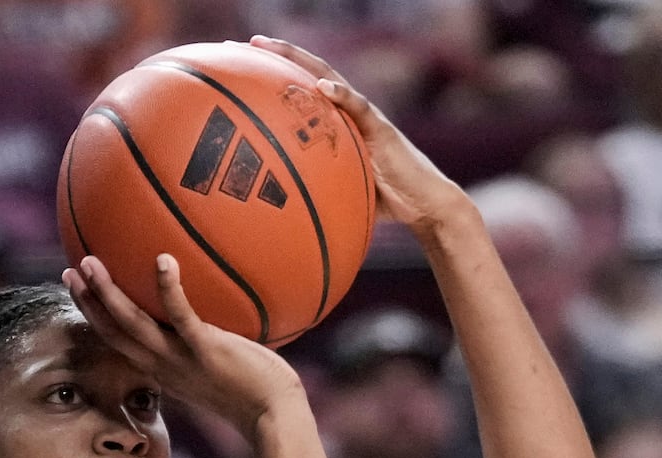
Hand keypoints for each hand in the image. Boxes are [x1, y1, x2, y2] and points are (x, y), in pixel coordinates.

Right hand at [63, 253, 302, 435]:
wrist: (274, 417)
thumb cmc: (255, 391)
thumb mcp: (218, 367)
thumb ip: (205, 344)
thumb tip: (212, 317)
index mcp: (163, 368)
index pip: (119, 341)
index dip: (94, 315)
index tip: (78, 288)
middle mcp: (164, 365)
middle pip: (114, 331)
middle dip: (88, 301)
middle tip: (70, 270)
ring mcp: (182, 358)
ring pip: (133, 323)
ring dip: (108, 293)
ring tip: (91, 262)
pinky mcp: (206, 350)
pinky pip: (182, 316)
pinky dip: (169, 289)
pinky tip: (163, 259)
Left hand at [249, 36, 466, 235]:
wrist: (423, 205)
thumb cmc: (382, 199)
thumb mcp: (340, 190)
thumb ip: (315, 187)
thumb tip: (278, 210)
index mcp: (337, 122)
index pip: (301, 89)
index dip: (273, 75)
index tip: (239, 63)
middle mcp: (348, 112)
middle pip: (309, 72)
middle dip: (276, 55)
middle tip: (242, 43)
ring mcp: (366, 117)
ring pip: (330, 78)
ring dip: (299, 61)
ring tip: (271, 47)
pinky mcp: (382, 130)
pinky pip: (361, 108)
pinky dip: (343, 95)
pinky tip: (324, 86)